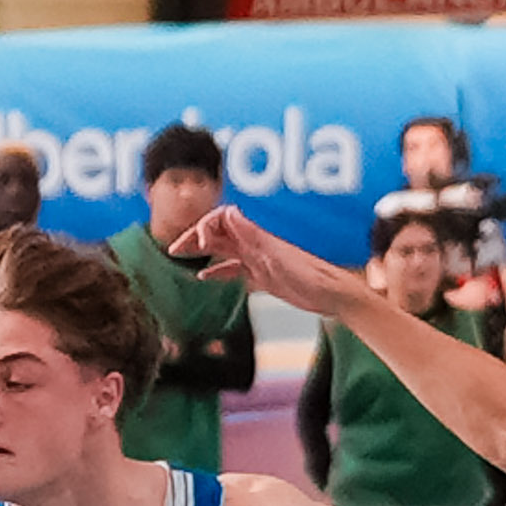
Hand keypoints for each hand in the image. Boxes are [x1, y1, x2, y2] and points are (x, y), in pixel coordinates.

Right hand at [171, 205, 359, 317]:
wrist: (332, 294)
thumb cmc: (310, 277)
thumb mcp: (276, 257)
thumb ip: (251, 235)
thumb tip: (229, 211)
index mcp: (256, 237)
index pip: (222, 221)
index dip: (205, 228)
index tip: (196, 245)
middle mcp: (255, 245)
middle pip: (218, 234)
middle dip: (194, 238)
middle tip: (173, 248)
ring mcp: (258, 260)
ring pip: (223, 250)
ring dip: (202, 252)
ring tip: (181, 257)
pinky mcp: (263, 276)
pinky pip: (235, 269)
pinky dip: (218, 271)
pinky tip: (205, 277)